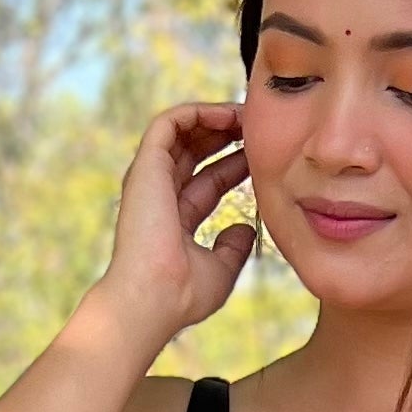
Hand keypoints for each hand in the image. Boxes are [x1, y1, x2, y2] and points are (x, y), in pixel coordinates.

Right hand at [90, 101, 255, 356]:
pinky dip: (198, 112)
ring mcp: (151, 178)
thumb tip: (247, 227)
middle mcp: (159, 193)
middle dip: (227, 134)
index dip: (236, 163)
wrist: (153, 299)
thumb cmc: (182, 295)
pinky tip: (228, 115)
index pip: (208, 179)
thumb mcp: (220, 270)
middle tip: (260, 125)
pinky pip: (169, 122)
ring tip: (248, 113)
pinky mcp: (146, 165)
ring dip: (215, 118)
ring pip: (181, 130)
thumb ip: (233, 248)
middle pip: (195, 150)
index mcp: (174, 217)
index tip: (266, 154)